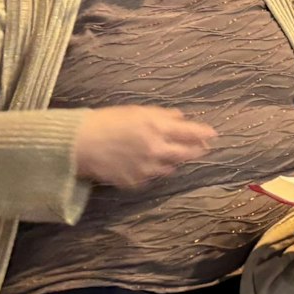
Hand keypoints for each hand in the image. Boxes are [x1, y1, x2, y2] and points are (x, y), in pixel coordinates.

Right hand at [72, 106, 215, 187]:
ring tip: (170, 153)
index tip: (214, 134)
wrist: (79, 144)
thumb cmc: (106, 121)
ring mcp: (146, 168)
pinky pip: (152, 177)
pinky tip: (147, 163)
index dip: (204, 133)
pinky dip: (154, 170)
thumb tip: (181, 118)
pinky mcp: (136, 182)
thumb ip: (162, 115)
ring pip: (171, 167)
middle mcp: (156, 149)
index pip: (190, 132)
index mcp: (157, 127)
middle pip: (187, 154)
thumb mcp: (136, 111)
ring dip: (175, 160)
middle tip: (203, 148)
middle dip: (197, 150)